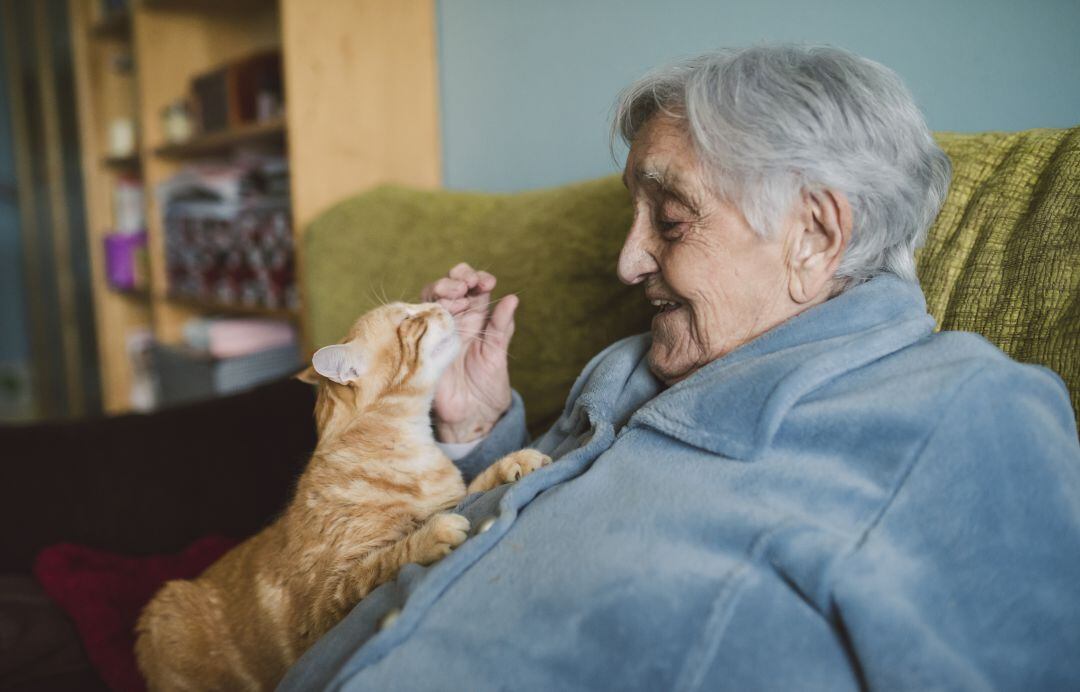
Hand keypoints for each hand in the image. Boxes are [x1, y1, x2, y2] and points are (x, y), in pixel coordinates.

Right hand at [421, 262, 517, 442]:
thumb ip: (502, 326)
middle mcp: (455, 321)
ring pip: (431, 297)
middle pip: (449, 286)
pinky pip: (418, 320)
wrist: (472, 418)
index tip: (488, 282)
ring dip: (443, 288)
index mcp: (475, 319)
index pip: (473, 288)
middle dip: (458, 277)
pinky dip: (428, 309)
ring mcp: (437, 331)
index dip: (478, 279)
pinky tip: (443, 310)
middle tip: (469, 283)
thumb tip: (512, 298)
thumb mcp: (498, 353)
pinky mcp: (423, 345)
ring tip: (459, 292)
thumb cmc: (487, 387)